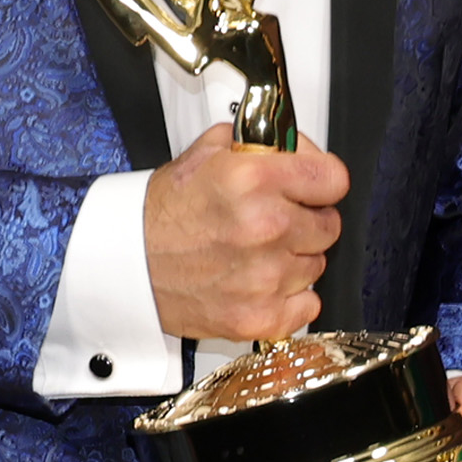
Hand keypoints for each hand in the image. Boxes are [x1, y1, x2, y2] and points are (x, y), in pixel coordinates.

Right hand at [145, 123, 348, 343]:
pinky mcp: (259, 316)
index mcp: (253, 180)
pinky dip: (290, 298)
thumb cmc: (161, 215)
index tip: (314, 186)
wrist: (127, 266)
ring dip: (294, 260)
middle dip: (306, 220)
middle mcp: (265, 227)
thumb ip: (257, 145)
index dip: (323, 180)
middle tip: (275, 221)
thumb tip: (293, 146)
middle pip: (329, 224)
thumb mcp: (204, 154)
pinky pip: (308, 305)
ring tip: (257, 254)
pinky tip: (262, 283)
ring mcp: (265, 277)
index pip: (334, 178)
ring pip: (317, 266)